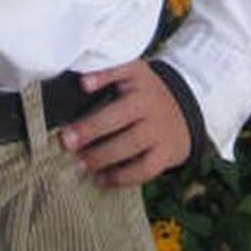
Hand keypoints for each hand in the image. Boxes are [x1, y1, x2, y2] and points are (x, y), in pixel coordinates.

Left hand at [58, 60, 190, 186]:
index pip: (123, 70)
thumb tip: (68, 98)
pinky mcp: (166, 153)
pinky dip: (121, 177)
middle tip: (66, 140)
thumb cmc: (142, 97)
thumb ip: (105, 81)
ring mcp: (160, 128)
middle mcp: (150, 101)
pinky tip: (101, 179)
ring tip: (79, 164)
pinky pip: (144, 168)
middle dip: (91, 128)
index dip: (103, 76)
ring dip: (102, 156)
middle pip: (121, 113)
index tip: (83, 84)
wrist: (184, 114)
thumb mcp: (131, 79)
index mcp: (138, 77)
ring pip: (131, 143)